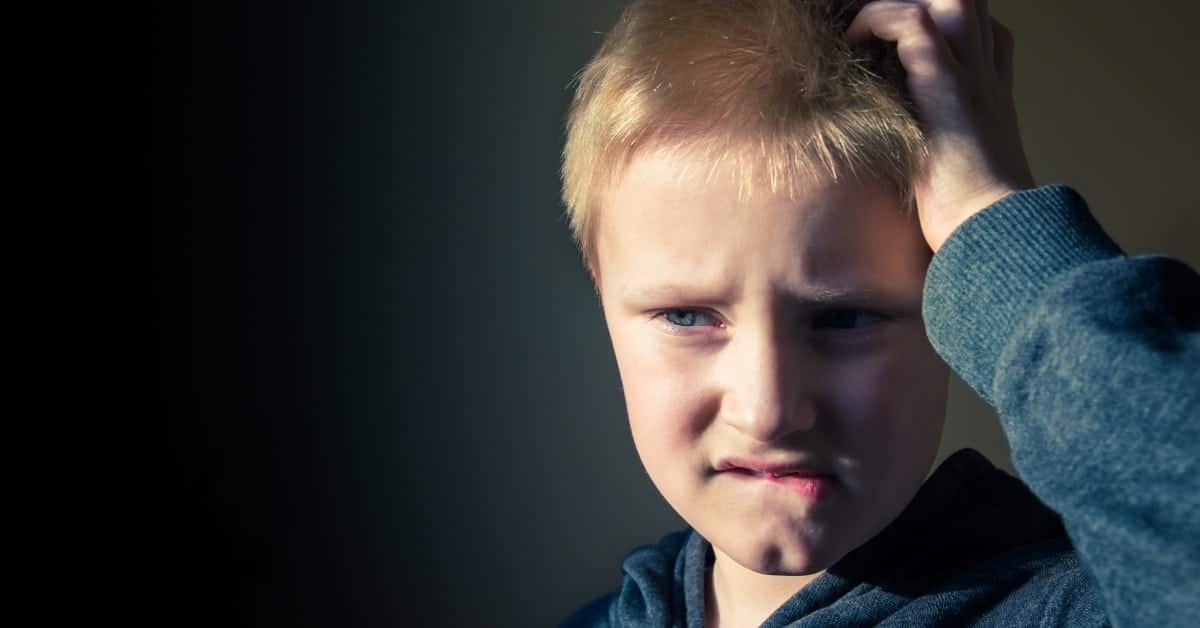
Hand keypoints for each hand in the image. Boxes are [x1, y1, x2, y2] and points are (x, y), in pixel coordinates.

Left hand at [847, 0, 1035, 251]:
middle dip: (918, 5)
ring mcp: (971, 75)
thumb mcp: (951, 168)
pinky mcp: (947, 85)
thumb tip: (899, 148)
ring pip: (952, 0)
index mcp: (991, 91)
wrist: (991, 233)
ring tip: (859, 28)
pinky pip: (915, 23)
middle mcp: (986, 74)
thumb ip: (933, 142)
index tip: (893, 46)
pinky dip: (880, 20)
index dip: (945, 28)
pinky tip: (855, 42)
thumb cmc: (966, 217)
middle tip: (871, 28)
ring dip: (898, 7)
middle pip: (967, 4)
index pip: (983, 31)